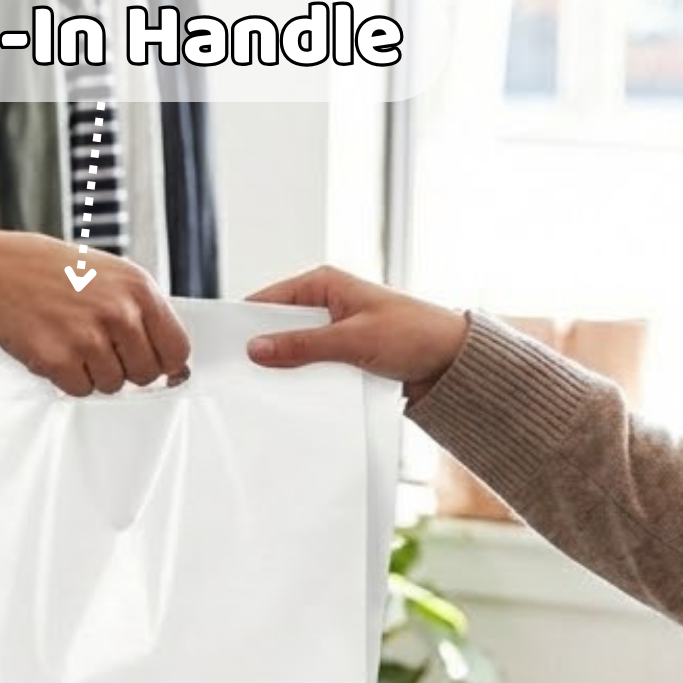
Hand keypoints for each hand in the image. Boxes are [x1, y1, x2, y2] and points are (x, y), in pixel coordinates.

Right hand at [0, 232, 190, 396]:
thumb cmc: (55, 274)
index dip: (163, 362)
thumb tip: (175, 368)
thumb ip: (145, 316)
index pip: (177, 349)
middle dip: (125, 368)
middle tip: (97, 344)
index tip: (148, 360)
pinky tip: (54, 346)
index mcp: (139, 289)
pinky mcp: (59, 359)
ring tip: (71, 340)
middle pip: (146, 374)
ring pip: (113, 385)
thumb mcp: (112, 278)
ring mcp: (88, 336)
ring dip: (92, 372)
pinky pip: (80, 391)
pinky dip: (66, 378)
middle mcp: (119, 312)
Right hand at [246, 265, 467, 396]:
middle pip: (280, 327)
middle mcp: (327, 304)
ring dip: (288, 369)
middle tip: (240, 376)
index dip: (245, 322)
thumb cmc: (415, 334)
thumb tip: (256, 349)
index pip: (269, 300)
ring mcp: (336, 332)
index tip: (225, 349)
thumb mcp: (352, 339)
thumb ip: (302, 345)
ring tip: (265, 392)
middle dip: (265, 350)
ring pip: (297, 351)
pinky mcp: (347, 356)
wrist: (457, 363)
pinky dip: (307, 381)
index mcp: (325, 284)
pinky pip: (316, 368)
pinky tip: (295, 398)